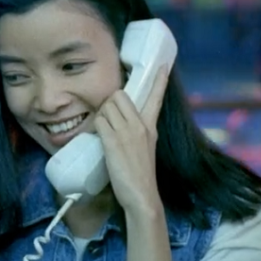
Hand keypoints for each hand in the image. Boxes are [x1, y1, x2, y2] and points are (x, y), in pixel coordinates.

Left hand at [94, 67, 170, 214]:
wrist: (141, 195)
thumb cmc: (140, 174)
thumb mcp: (145, 147)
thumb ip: (137, 131)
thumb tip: (120, 120)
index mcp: (151, 127)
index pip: (156, 97)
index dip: (159, 80)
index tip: (163, 65)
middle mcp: (140, 126)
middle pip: (119, 95)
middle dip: (109, 102)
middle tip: (107, 119)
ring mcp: (127, 133)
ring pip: (107, 107)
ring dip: (100, 115)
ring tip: (104, 132)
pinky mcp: (113, 142)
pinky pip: (99, 122)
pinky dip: (96, 127)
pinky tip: (100, 139)